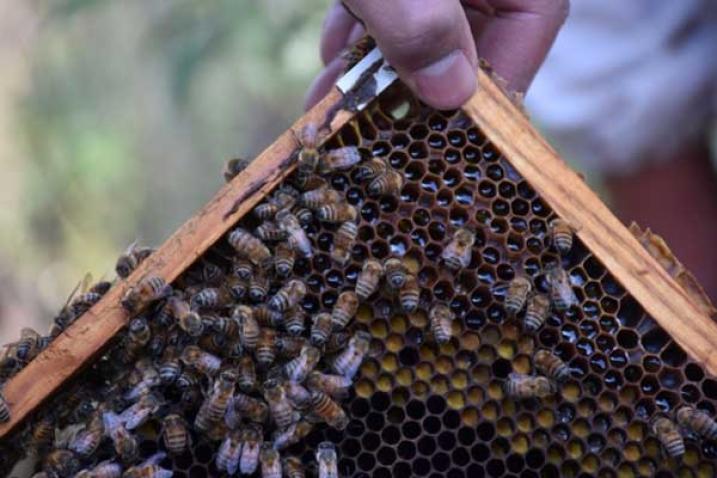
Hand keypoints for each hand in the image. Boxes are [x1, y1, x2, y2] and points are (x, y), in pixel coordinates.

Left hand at [305, 0, 568, 109]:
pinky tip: (335, 55)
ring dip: (382, 63)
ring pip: (430, 17)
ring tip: (338, 99)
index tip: (449, 135)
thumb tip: (452, 92)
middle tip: (374, 127)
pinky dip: (368, 27)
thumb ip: (418, 21)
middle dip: (418, 83)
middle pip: (476, 28)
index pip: (531, 23)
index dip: (492, 87)